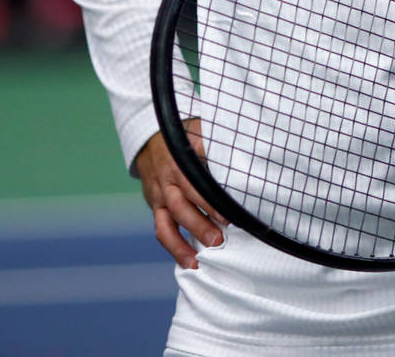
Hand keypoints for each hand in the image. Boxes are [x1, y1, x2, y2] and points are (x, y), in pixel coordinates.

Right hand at [136, 123, 226, 268]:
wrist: (149, 138)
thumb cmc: (185, 135)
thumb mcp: (200, 131)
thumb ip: (217, 143)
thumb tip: (245, 152)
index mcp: (180, 159)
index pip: (195, 182)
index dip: (210, 201)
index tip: (228, 215)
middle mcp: (167, 179)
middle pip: (181, 205)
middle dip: (200, 224)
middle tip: (219, 240)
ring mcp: (159, 194)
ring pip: (167, 222)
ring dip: (183, 243)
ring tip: (199, 261)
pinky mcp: (155, 205)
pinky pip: (161, 229)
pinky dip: (174, 247)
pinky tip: (188, 262)